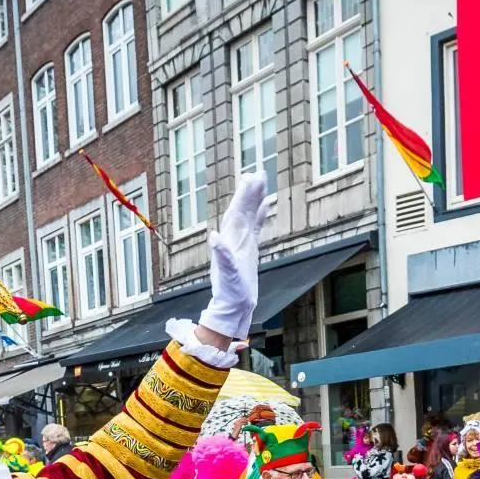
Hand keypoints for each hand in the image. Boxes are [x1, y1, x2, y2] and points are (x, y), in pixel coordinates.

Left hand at [194, 173, 273, 342]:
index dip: (244, 196)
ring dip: (254, 199)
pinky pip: (256, 227)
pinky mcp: (249, 249)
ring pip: (249, 215)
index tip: (251, 180)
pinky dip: (260, 214)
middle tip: (259, 172)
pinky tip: (265, 204)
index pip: (237, 213)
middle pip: (243, 209)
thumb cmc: (230, 292)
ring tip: (262, 181)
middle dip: (250, 191)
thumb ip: (221, 255)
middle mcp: (234, 238)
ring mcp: (242, 242)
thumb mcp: (227, 274)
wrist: (234, 306)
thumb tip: (214, 236)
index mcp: (229, 240)